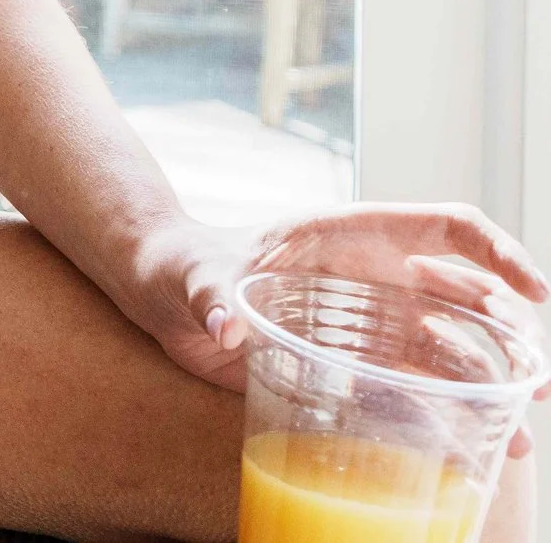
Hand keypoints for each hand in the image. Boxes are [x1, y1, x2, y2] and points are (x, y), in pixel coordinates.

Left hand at [107, 203, 549, 397]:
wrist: (161, 294)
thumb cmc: (176, 269)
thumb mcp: (189, 278)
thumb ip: (208, 297)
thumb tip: (225, 325)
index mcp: (348, 236)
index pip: (445, 227)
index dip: (498, 251)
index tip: (534, 292)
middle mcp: (373, 275)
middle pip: (468, 294)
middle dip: (512, 333)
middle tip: (534, 383)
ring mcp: (369, 318)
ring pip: (456, 344)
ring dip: (496, 382)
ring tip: (517, 434)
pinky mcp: (355, 359)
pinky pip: (421, 382)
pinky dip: (458, 410)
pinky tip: (485, 446)